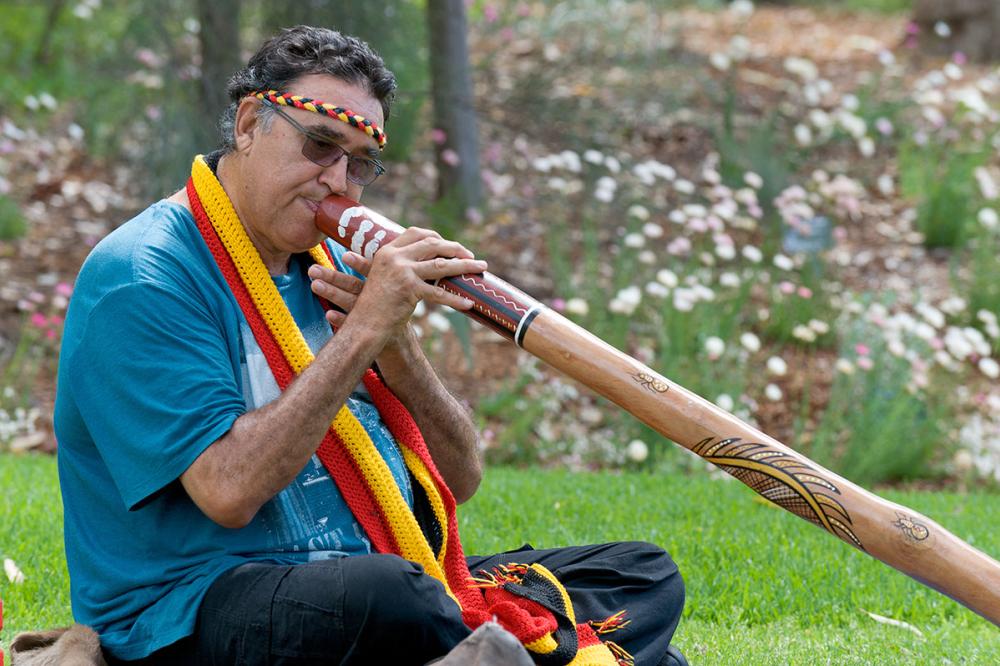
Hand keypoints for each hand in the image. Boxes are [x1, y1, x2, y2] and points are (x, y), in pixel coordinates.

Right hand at [308, 227, 486, 333]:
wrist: (365, 324)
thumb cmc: (376, 304)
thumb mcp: (383, 276)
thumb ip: (400, 265)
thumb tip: (428, 262)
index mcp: (387, 251)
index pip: (416, 233)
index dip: (435, 237)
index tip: (448, 245)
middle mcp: (395, 257)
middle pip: (432, 244)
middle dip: (455, 248)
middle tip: (471, 255)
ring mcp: (402, 272)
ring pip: (441, 265)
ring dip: (465, 266)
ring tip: (481, 267)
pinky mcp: (409, 290)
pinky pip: (439, 293)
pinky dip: (455, 299)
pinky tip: (468, 303)